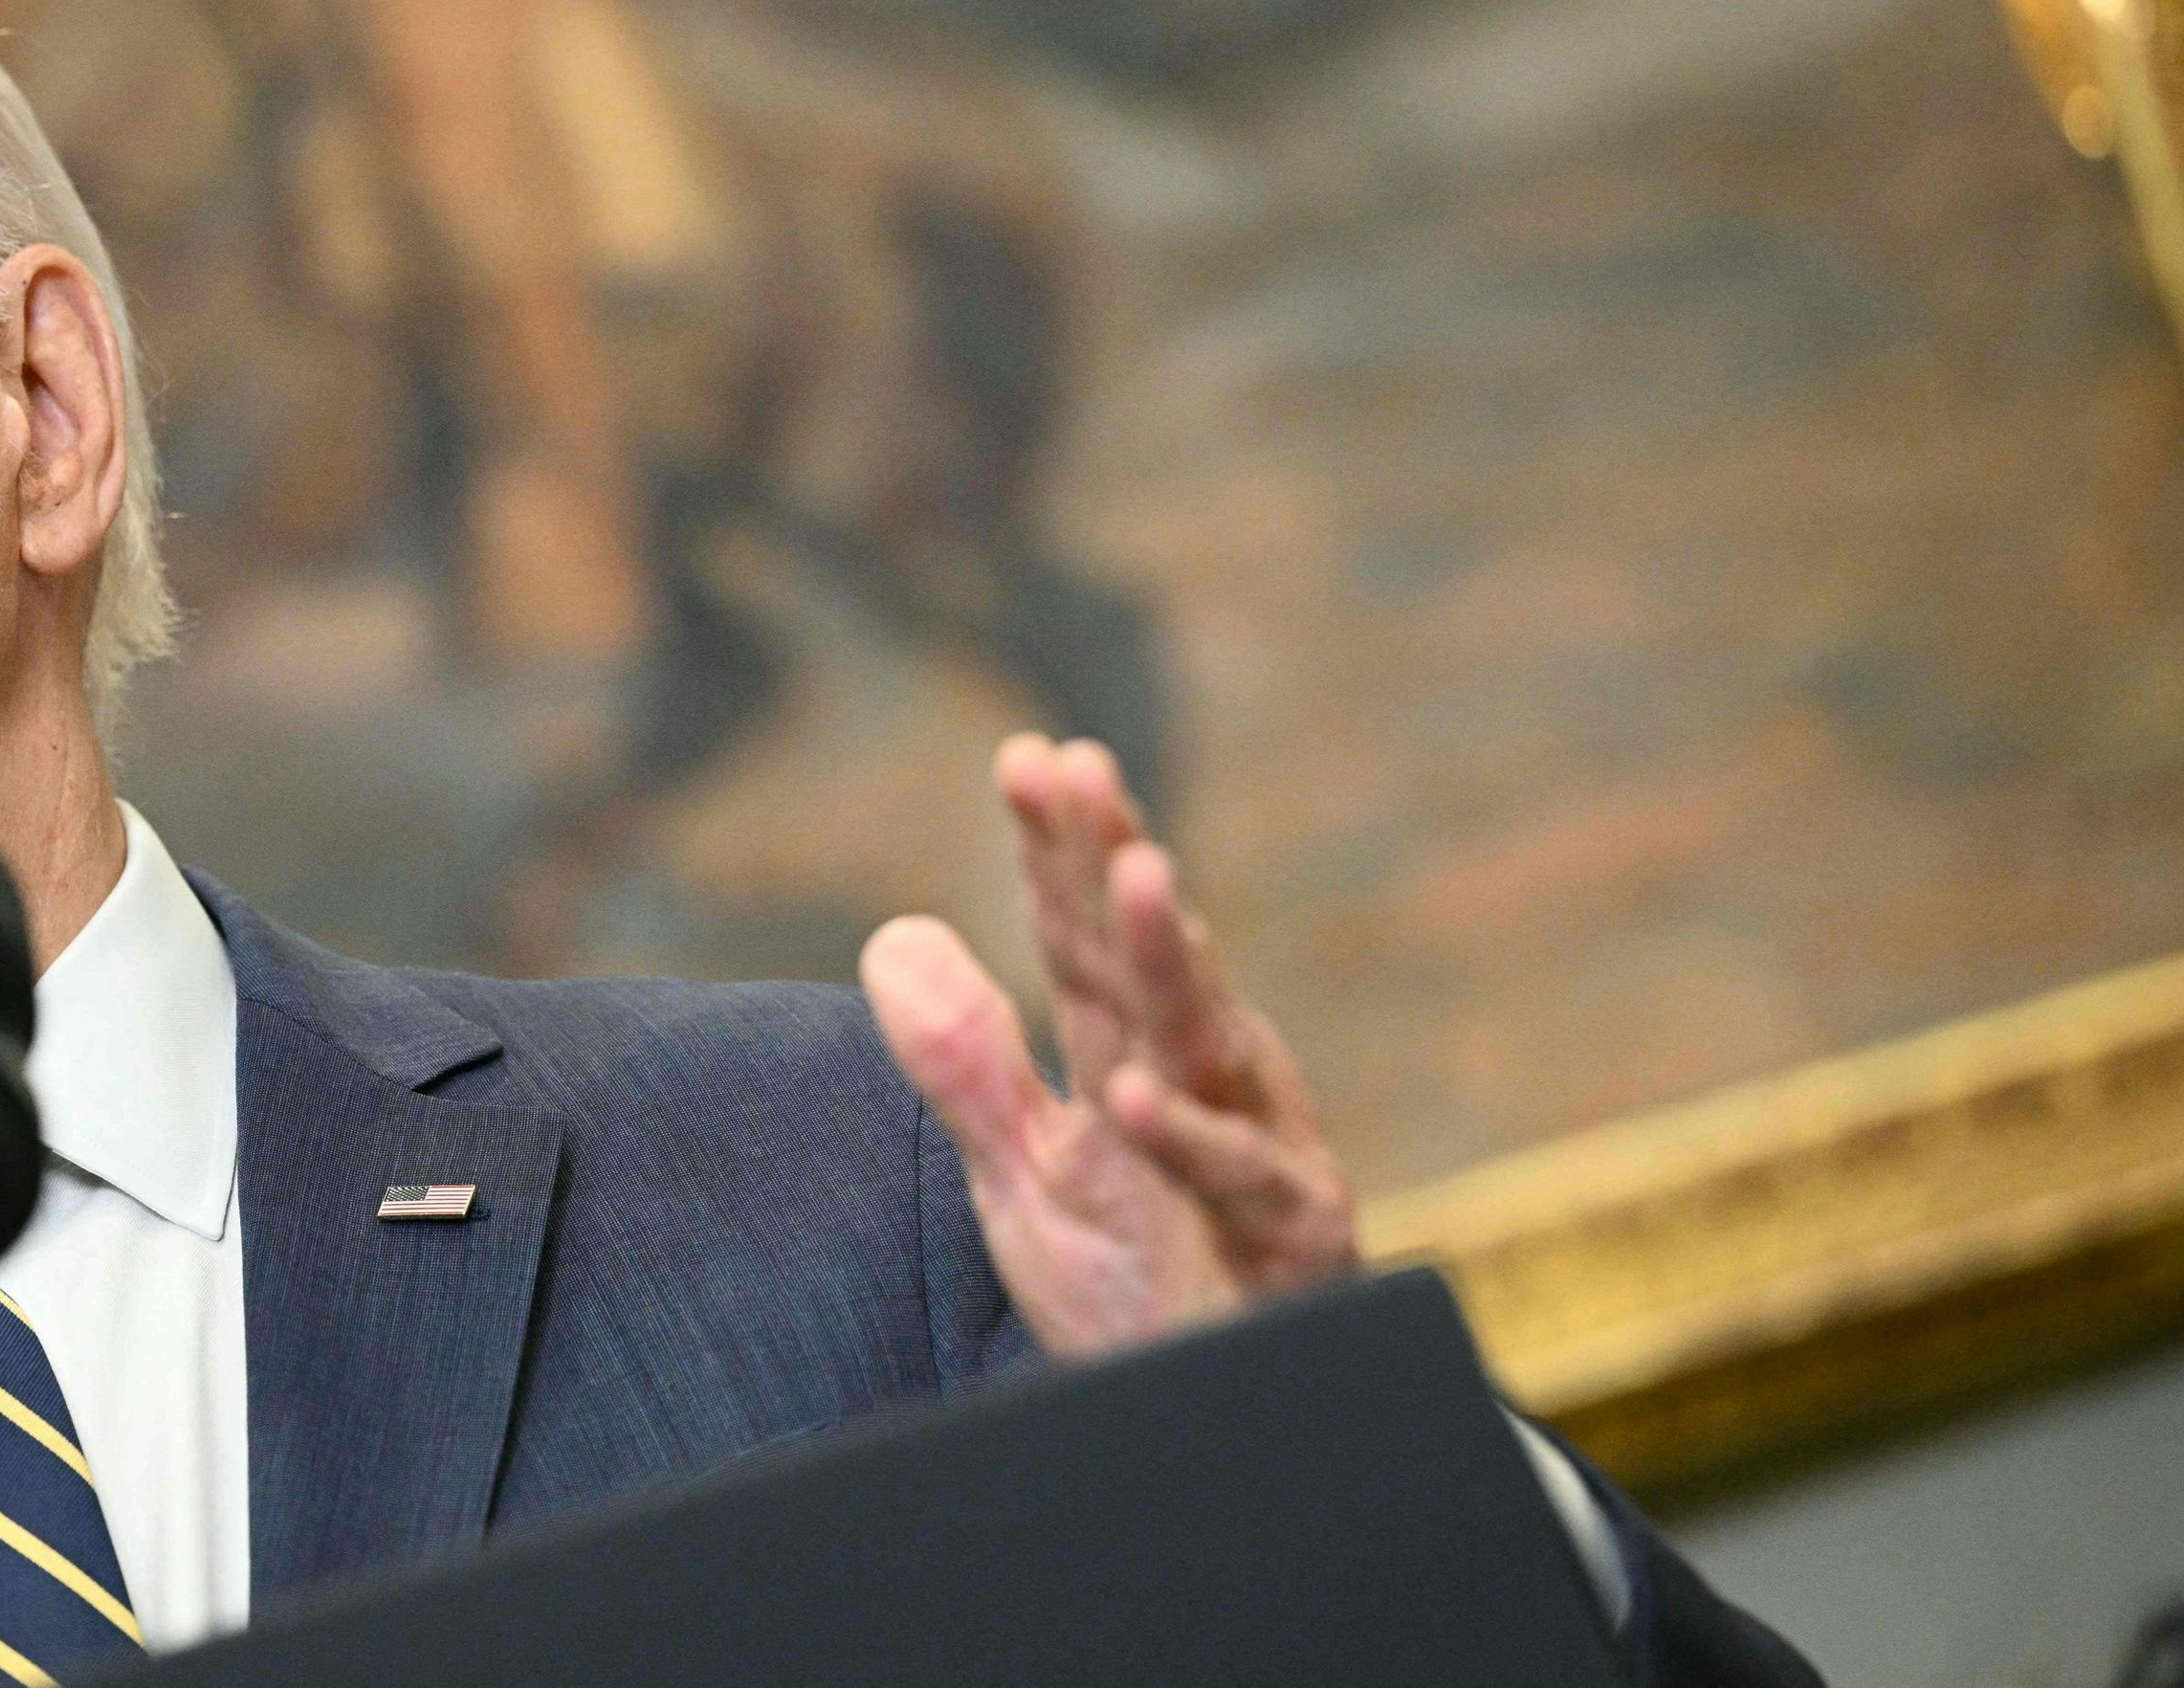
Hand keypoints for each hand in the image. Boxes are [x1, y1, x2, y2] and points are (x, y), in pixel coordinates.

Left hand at [860, 735, 1358, 1356]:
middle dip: (1112, 858)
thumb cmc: (1139, 1290)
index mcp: (1140, 1058)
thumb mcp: (1028, 1175)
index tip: (1026, 758)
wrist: (1212, 1426)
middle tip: (1077, 765)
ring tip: (1132, 872)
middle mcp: (1208, 1084)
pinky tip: (1138, 1096)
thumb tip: (891, 936)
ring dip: (1169, 957)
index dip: (1057, 851)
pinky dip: (1191, 1140)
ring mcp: (1259, 1154)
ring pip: (1211, 1040)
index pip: (1085, 941)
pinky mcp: (1292, 1242)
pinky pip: (1241, 1183)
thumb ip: (966, 1064)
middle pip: (1149, 957)